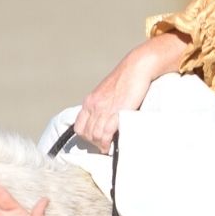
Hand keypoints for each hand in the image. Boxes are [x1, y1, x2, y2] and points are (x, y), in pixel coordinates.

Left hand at [74, 32, 186, 151]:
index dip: (85, 136)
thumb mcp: (108, 92)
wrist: (136, 68)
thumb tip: (105, 119)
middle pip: (86, 133)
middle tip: (103, 146)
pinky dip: (107, 143)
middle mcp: (94, 105)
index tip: (94, 140)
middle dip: (94, 143)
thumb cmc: (126, 79)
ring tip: (108, 147)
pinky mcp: (116, 112)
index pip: (79, 125)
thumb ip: (103, 105)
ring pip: (95, 135)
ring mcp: (103, 109)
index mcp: (90, 100)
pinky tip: (110, 146)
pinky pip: (105, 133)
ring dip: (101, 145)